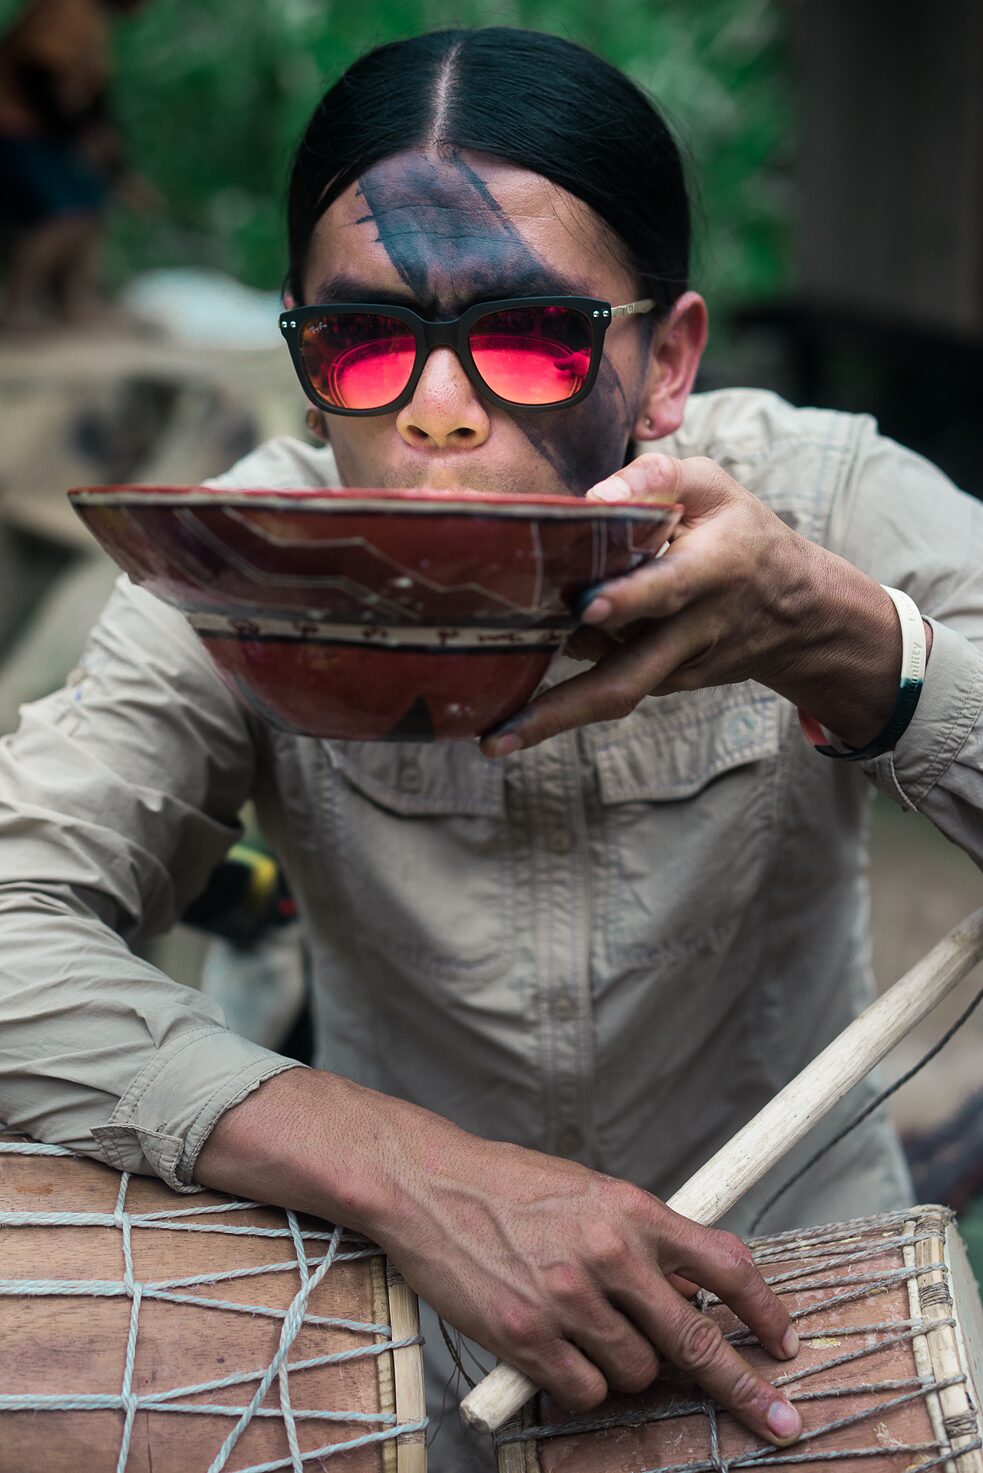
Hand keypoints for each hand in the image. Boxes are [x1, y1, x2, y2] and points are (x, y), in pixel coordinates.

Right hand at [195, 1068, 801, 1445]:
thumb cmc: (510, 1186)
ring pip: (637, 1372)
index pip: (724, 1264)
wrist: (428, 1185)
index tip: (784, 1344)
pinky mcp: (526, 1337)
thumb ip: (645, 1236)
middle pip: (697, 1340)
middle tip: (779, 1420)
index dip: (765, 1311)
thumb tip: (699, 1286)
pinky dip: (579, 1383)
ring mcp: (567, 1299)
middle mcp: (608, 1254)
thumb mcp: (590, 1191)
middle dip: (745, 1388)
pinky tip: (556, 1349)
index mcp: (630, 1209)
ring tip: (587, 1329)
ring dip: (627, 1367)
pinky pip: (585, 1392)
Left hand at [480, 453, 900, 755]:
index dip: (629, 598)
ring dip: (552, 713)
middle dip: (562, 710)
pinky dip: (571, 681)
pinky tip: (527, 682)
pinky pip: (612, 677)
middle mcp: (692, 631)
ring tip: (492, 737)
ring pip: (613, 689)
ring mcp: (678, 669)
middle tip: (500, 736)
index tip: (586, 609)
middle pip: (627, 679)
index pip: (666, 587)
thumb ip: (657, 478)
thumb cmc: (741, 535)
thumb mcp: (714, 489)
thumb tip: (592, 497)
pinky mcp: (667, 686)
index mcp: (711, 570)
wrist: (797, 614)